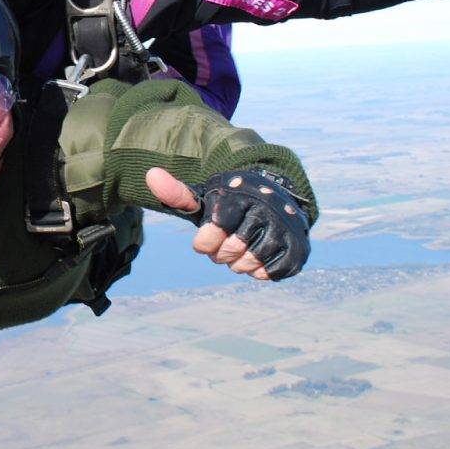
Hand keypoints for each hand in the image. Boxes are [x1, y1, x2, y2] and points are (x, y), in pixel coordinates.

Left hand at [147, 167, 309, 280]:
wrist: (272, 199)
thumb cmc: (230, 202)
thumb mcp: (204, 197)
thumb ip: (177, 193)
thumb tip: (150, 175)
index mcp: (237, 194)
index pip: (211, 234)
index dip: (205, 243)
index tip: (207, 238)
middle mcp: (264, 208)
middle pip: (231, 250)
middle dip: (221, 254)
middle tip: (225, 245)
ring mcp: (284, 227)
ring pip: (251, 263)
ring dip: (239, 264)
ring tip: (241, 251)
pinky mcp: (298, 247)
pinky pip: (272, 273)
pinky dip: (260, 272)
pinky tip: (258, 258)